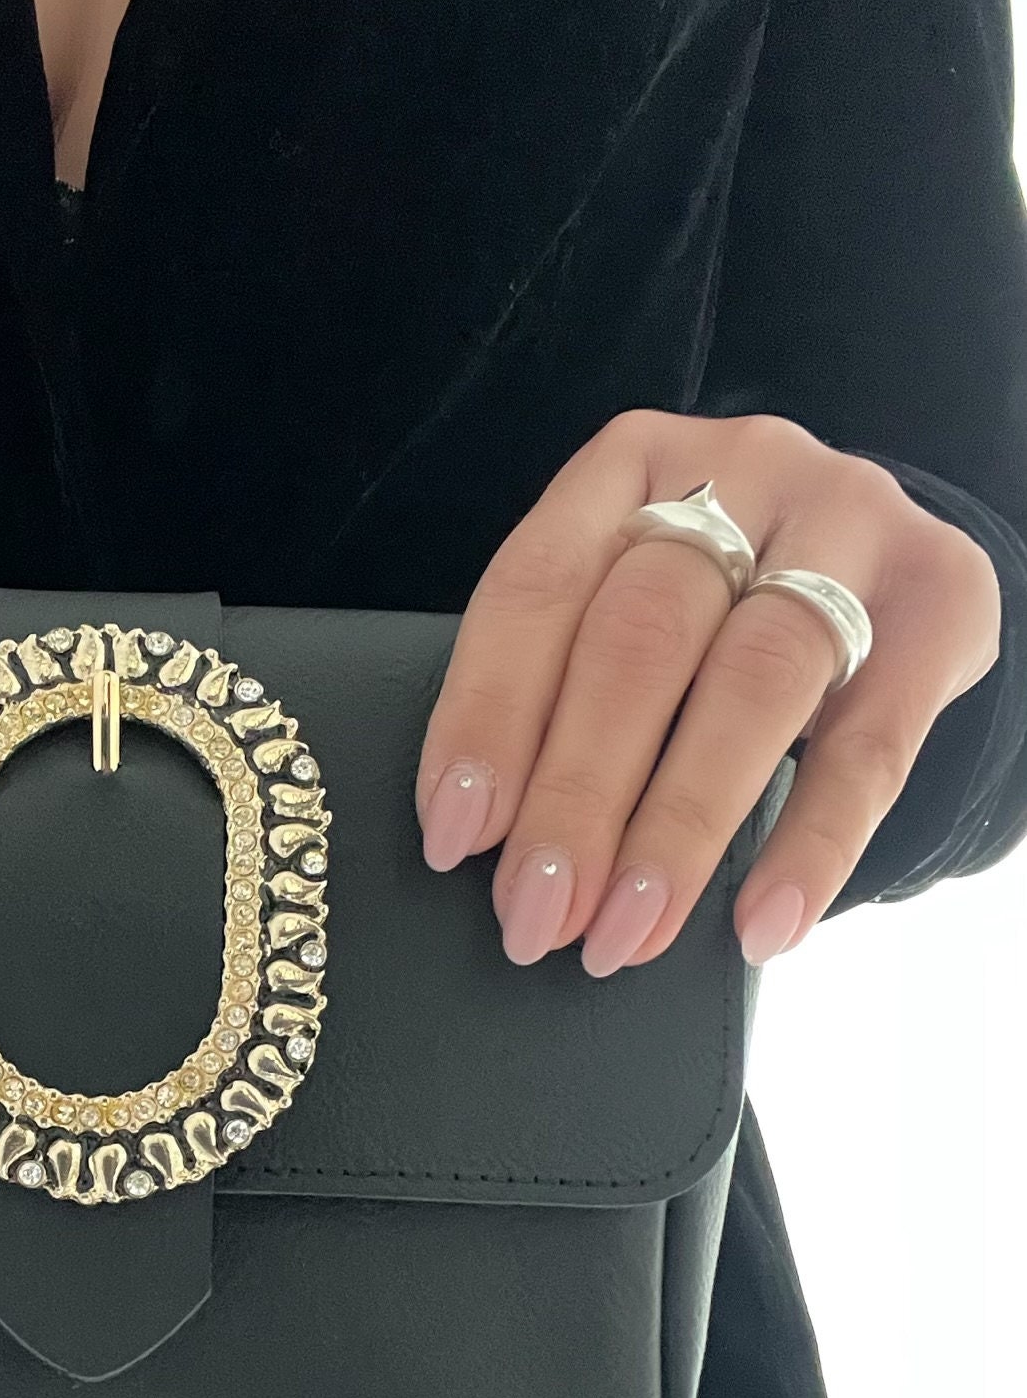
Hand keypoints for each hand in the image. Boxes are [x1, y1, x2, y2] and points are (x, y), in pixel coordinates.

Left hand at [411, 408, 1002, 971]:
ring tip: (627, 932)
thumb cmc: (719, 608)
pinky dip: (810, 847)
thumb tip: (488, 846)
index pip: (537, 586)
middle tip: (538, 913)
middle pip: (641, 640)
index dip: (488, 716)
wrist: (891, 566)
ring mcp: (851, 524)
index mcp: (629, 465)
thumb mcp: (629, 603)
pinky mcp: (942, 600)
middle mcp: (742, 472)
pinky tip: (760, 926)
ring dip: (678, 828)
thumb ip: (561, 686)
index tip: (457, 835)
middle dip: (576, 796)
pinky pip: (871, 744)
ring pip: (751, 684)